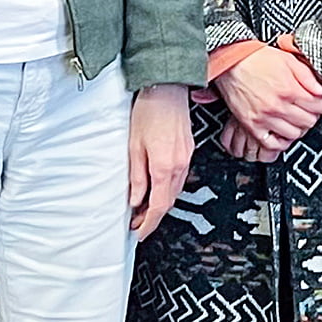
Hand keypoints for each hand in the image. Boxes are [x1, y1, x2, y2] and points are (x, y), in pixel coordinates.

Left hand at [129, 83, 196, 238]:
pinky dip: (168, 189)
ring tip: (143, 208)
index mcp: (164, 166)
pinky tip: (157, 188)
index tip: (139, 232)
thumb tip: (135, 199)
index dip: (148, 223)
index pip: (158, 206)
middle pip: (169, 201)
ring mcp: (186, 158)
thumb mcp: (134, 147)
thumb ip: (137, 177)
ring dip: (160, 203)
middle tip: (137, 223)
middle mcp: (179, 165)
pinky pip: (179, 178)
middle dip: (153, 217)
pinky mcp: (188, 151)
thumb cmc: (148, 111)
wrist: (167, 88)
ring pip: (175, 191)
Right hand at [214, 45, 321, 154]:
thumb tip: (321, 91)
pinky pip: (271, 143)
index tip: (319, 103)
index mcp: (289, 89)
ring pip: (293, 134)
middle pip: (307, 121)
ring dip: (298, 128)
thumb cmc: (257, 59)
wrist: (231, 62)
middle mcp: (277, 106)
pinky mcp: (252, 125)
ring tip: (296, 120)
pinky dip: (280, 141)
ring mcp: (264, 118)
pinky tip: (282, 132)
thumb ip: (307, 76)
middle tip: (309, 111)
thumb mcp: (288, 60)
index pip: (317, 106)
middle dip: (312, 115)